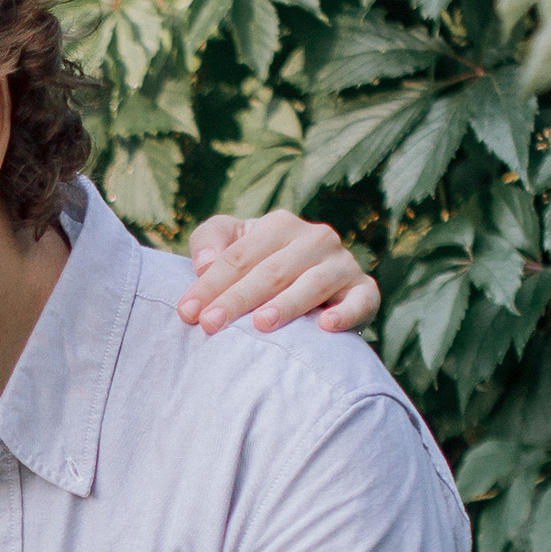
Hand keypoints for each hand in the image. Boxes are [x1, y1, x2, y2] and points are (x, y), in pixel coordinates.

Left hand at [179, 211, 379, 336]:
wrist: (313, 289)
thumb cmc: (259, 266)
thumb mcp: (230, 245)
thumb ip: (209, 241)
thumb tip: (203, 262)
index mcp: (280, 225)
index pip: (239, 256)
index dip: (210, 284)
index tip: (187, 311)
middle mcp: (315, 239)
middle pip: (271, 271)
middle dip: (237, 299)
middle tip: (211, 325)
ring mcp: (342, 264)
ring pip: (312, 284)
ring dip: (286, 305)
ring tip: (261, 324)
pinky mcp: (364, 290)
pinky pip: (360, 300)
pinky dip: (345, 313)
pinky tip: (325, 326)